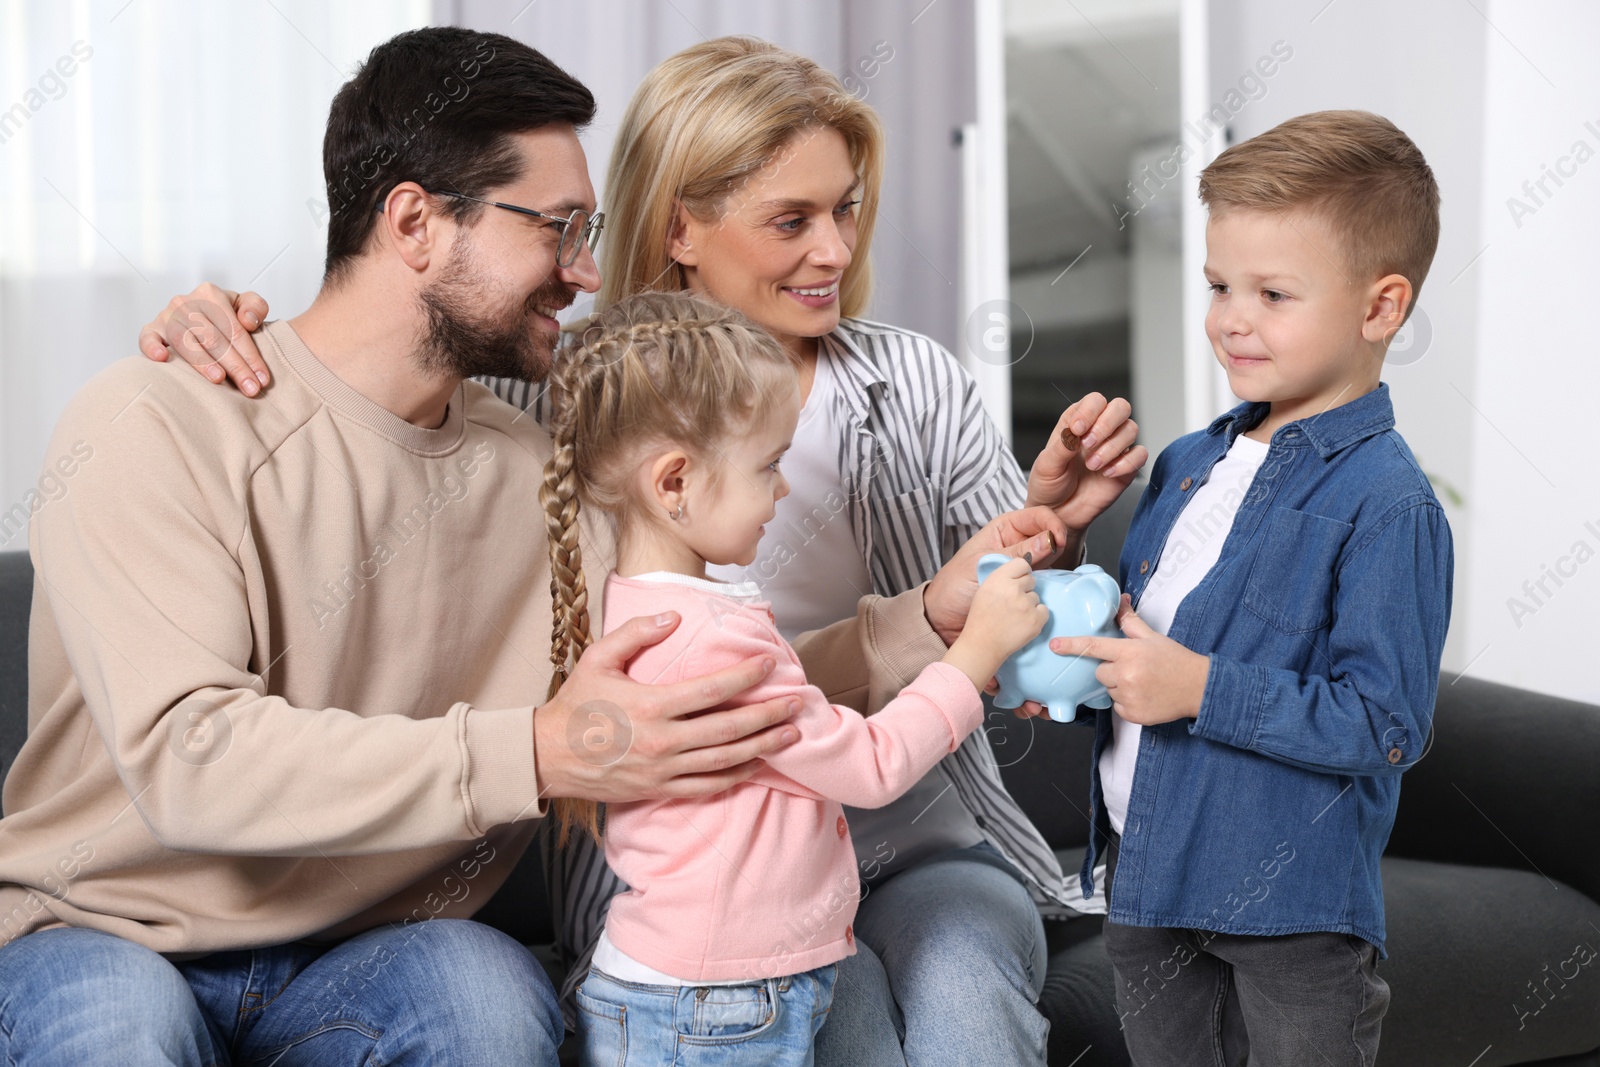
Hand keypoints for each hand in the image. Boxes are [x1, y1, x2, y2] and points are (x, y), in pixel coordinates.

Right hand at [139, 283, 271, 395]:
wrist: (198, 312)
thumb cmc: (224, 314)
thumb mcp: (244, 304)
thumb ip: (255, 306)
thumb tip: (248, 322)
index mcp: (211, 294)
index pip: (234, 330)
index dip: (251, 356)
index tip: (262, 379)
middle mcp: (186, 302)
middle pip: (213, 338)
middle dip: (235, 366)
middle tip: (249, 389)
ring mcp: (166, 316)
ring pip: (185, 341)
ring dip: (202, 362)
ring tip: (219, 380)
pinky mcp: (151, 329)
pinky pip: (147, 338)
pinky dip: (152, 347)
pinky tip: (163, 359)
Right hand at [534, 612, 801, 802]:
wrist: (546, 757)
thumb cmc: (575, 704)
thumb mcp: (598, 658)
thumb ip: (637, 633)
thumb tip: (675, 617)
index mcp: (650, 705)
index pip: (711, 690)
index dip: (745, 676)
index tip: (769, 664)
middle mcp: (662, 740)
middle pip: (728, 729)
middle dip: (767, 715)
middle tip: (796, 703)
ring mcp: (663, 770)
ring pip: (725, 761)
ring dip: (762, 747)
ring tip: (790, 734)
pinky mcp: (660, 790)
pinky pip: (707, 786)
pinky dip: (736, 776)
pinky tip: (757, 764)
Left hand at [924, 506, 1067, 646]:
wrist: (945, 617)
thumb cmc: (955, 585)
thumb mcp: (985, 564)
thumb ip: (1016, 553)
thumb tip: (1049, 540)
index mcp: (1005, 528)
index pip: (1038, 515)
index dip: (1052, 525)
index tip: (1058, 541)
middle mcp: (1017, 541)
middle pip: (1048, 533)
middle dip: (1056, 543)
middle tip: (1055, 559)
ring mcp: (1023, 563)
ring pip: (1050, 555)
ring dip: (1054, 563)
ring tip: (1045, 574)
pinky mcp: (1026, 583)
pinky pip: (1045, 577)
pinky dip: (1049, 581)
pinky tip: (1045, 587)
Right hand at [943, 557, 1048, 690]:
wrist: (982, 644)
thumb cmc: (981, 618)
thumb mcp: (985, 589)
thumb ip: (1002, 577)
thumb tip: (1022, 568)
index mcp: (999, 578)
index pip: (1022, 563)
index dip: (1020, 572)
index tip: (1016, 581)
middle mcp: (1013, 589)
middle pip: (1031, 579)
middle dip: (1024, 588)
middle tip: (1012, 602)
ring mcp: (1026, 605)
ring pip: (1036, 596)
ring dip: (1029, 604)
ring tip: (1015, 615)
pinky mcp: (1036, 620)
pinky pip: (1044, 610)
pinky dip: (1037, 616)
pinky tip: (1023, 622)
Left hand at [1025, 393, 1148, 546]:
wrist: (1058, 513)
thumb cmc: (1049, 485)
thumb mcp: (1046, 465)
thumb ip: (1061, 446)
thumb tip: (1075, 432)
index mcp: (1078, 421)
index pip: (1095, 400)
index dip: (1089, 411)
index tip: (1076, 431)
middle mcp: (1099, 430)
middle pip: (1120, 407)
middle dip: (1106, 424)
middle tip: (1087, 445)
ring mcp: (1115, 448)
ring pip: (1131, 429)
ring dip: (1112, 447)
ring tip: (1091, 466)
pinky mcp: (1126, 467)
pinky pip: (1140, 455)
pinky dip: (1126, 463)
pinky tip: (1107, 474)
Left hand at [1049, 595, 1209, 724]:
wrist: (1198, 687)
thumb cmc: (1175, 660)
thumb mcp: (1153, 637)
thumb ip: (1131, 622)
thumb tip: (1120, 601)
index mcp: (1130, 652)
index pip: (1094, 647)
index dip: (1071, 645)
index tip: (1054, 645)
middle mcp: (1127, 674)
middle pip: (1099, 672)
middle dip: (1111, 669)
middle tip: (1134, 668)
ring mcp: (1129, 696)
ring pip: (1108, 689)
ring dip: (1119, 686)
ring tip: (1142, 682)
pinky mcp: (1132, 714)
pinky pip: (1116, 706)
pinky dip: (1126, 702)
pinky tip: (1143, 695)